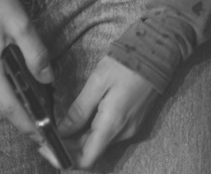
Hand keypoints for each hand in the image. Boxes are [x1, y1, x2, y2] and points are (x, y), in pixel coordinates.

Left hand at [61, 55, 160, 169]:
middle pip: (91, 151)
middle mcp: (123, 132)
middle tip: (50, 132)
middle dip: (69, 146)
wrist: (161, 51)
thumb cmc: (128, 62)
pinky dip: (93, 130)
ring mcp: (131, 127)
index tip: (49, 146)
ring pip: (99, 142)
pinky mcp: (134, 120)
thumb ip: (79, 110)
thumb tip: (62, 132)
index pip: (86, 160)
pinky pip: (109, 133)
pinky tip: (83, 117)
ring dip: (80, 138)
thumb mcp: (98, 82)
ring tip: (64, 123)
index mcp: (112, 124)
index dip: (65, 157)